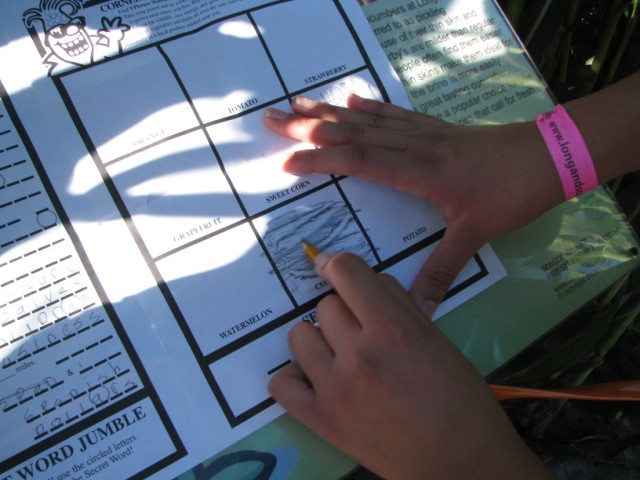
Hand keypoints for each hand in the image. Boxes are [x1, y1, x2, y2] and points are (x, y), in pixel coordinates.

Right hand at [264, 95, 563, 312]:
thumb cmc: (510, 194)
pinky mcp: (433, 128)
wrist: (547, 157)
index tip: (286, 161)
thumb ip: (442, 272)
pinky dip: (368, 107)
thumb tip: (418, 313)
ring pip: (367, 119)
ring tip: (296, 103)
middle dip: (308, 126)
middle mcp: (413, 146)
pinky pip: (393, 113)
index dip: (321, 159)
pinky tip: (351, 99)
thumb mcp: (475, 235)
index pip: (359, 161)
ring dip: (329, 111)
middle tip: (271, 118)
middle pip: (352, 132)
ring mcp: (422, 132)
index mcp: (418, 170)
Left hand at [268, 253, 552, 478]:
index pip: (346, 271)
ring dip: (319, 339)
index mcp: (394, 330)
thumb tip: (370, 283)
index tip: (337, 269)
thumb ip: (400, 306)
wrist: (459, 464)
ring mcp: (334, 389)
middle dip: (344, 311)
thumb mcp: (437, 341)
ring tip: (341, 355)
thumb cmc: (460, 400)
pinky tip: (317, 379)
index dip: (341, 265)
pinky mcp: (321, 420)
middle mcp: (359, 355)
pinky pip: (281, 383)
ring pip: (299, 335)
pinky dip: (296, 376)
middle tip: (364, 332)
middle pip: (325, 305)